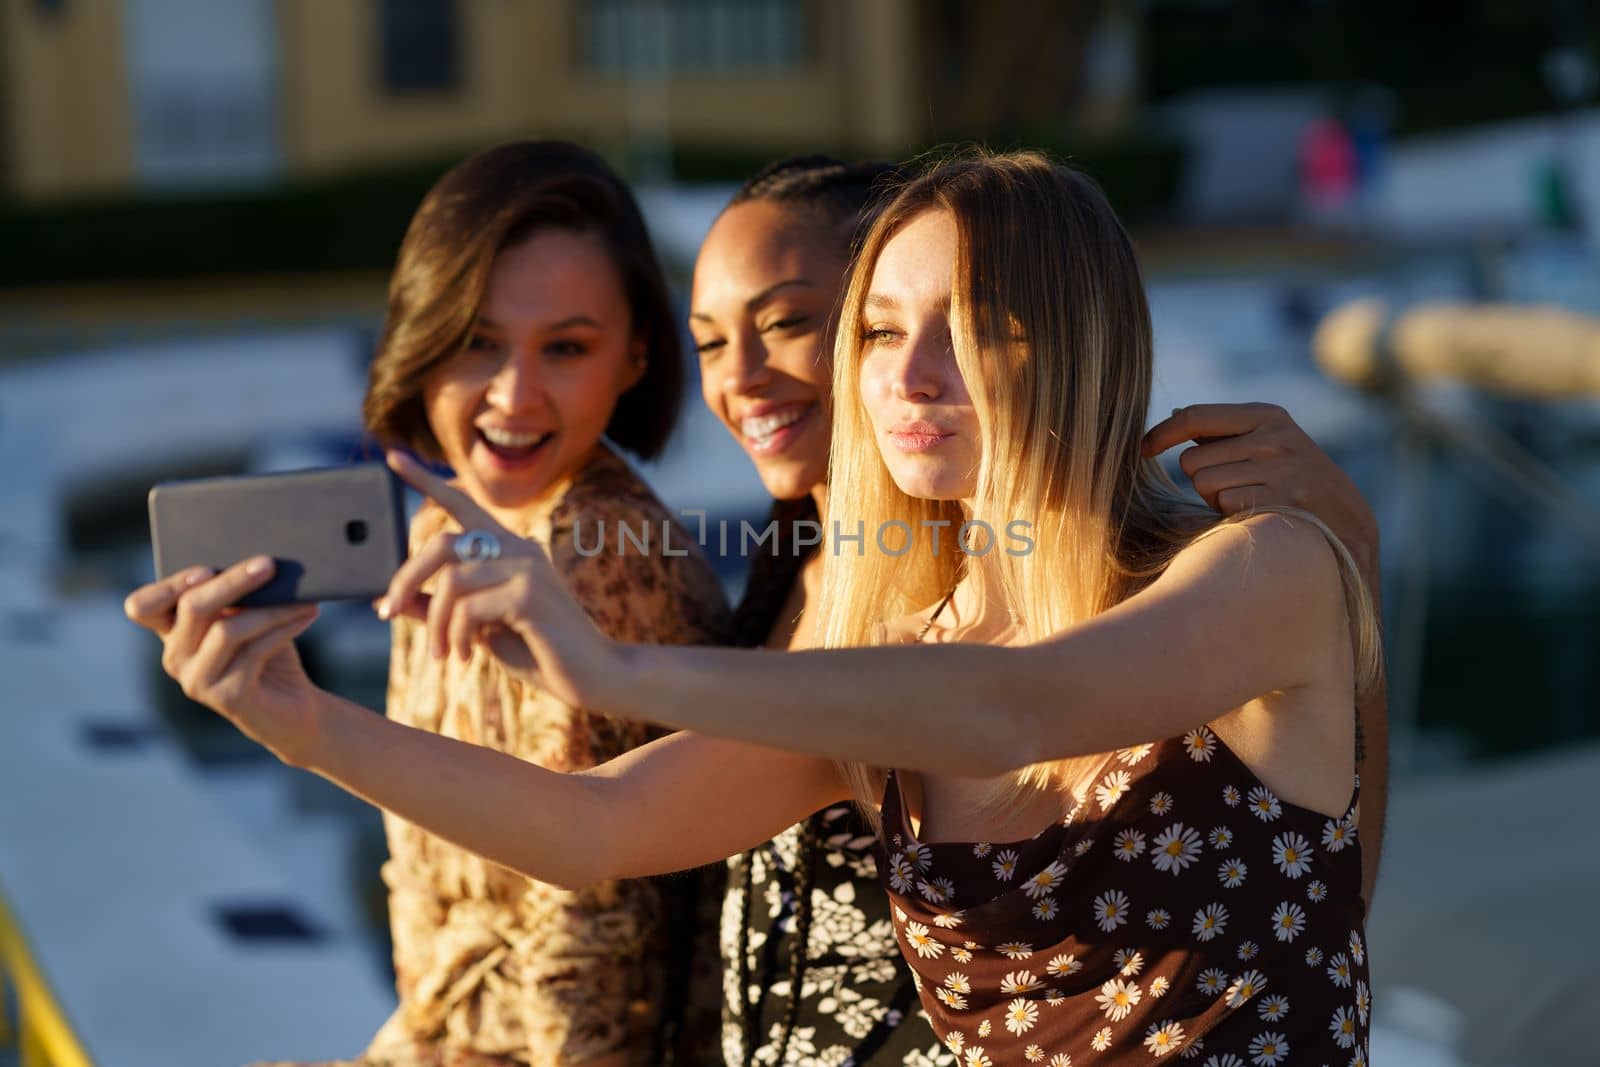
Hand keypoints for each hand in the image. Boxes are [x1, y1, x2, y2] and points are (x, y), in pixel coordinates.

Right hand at [124, 557, 322, 764]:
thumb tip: (258, 563)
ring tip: (304, 595)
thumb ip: (239, 597)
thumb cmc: (268, 652)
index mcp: (173, 633)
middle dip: (232, 581)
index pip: (143, 607)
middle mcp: (176, 658)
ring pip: (227, 629)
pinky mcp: (227, 697)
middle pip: (192, 607)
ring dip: (270, 608)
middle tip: (268, 564)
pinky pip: (254, 651)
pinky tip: (307, 614)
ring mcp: (197, 680)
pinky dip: (284, 627)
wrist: (292, 707)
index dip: (167, 586)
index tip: (205, 568)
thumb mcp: (248, 618)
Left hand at [377, 451, 618, 706]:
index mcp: (508, 550)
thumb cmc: (540, 652)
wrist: (593, 676)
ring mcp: (527, 567)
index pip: (462, 505)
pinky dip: (457, 637)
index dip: (426, 481)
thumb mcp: (480, 630)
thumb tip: (390, 601)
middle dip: (406, 579)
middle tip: (387, 613)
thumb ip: (441, 610)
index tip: (393, 457)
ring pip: (451, 582)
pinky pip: (468, 609)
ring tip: (443, 654)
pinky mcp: (530, 594)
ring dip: (436, 624)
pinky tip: (466, 657)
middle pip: (442, 544)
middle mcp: (519, 548)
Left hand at [1143, 402, 1379, 577]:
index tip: (1142, 449)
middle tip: (1232, 485)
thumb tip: (1175, 414)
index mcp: (1266, 416)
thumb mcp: (1267, 440)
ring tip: (1246, 497)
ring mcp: (1280, 470)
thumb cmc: (1292, 477)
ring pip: (1204, 485)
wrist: (1346, 520)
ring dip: (1214, 498)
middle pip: (1192, 460)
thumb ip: (1221, 430)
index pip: (1195, 416)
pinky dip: (1230, 514)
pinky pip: (1224, 506)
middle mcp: (1274, 438)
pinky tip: (1255, 513)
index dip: (1161, 434)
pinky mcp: (1280, 502)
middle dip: (1200, 478)